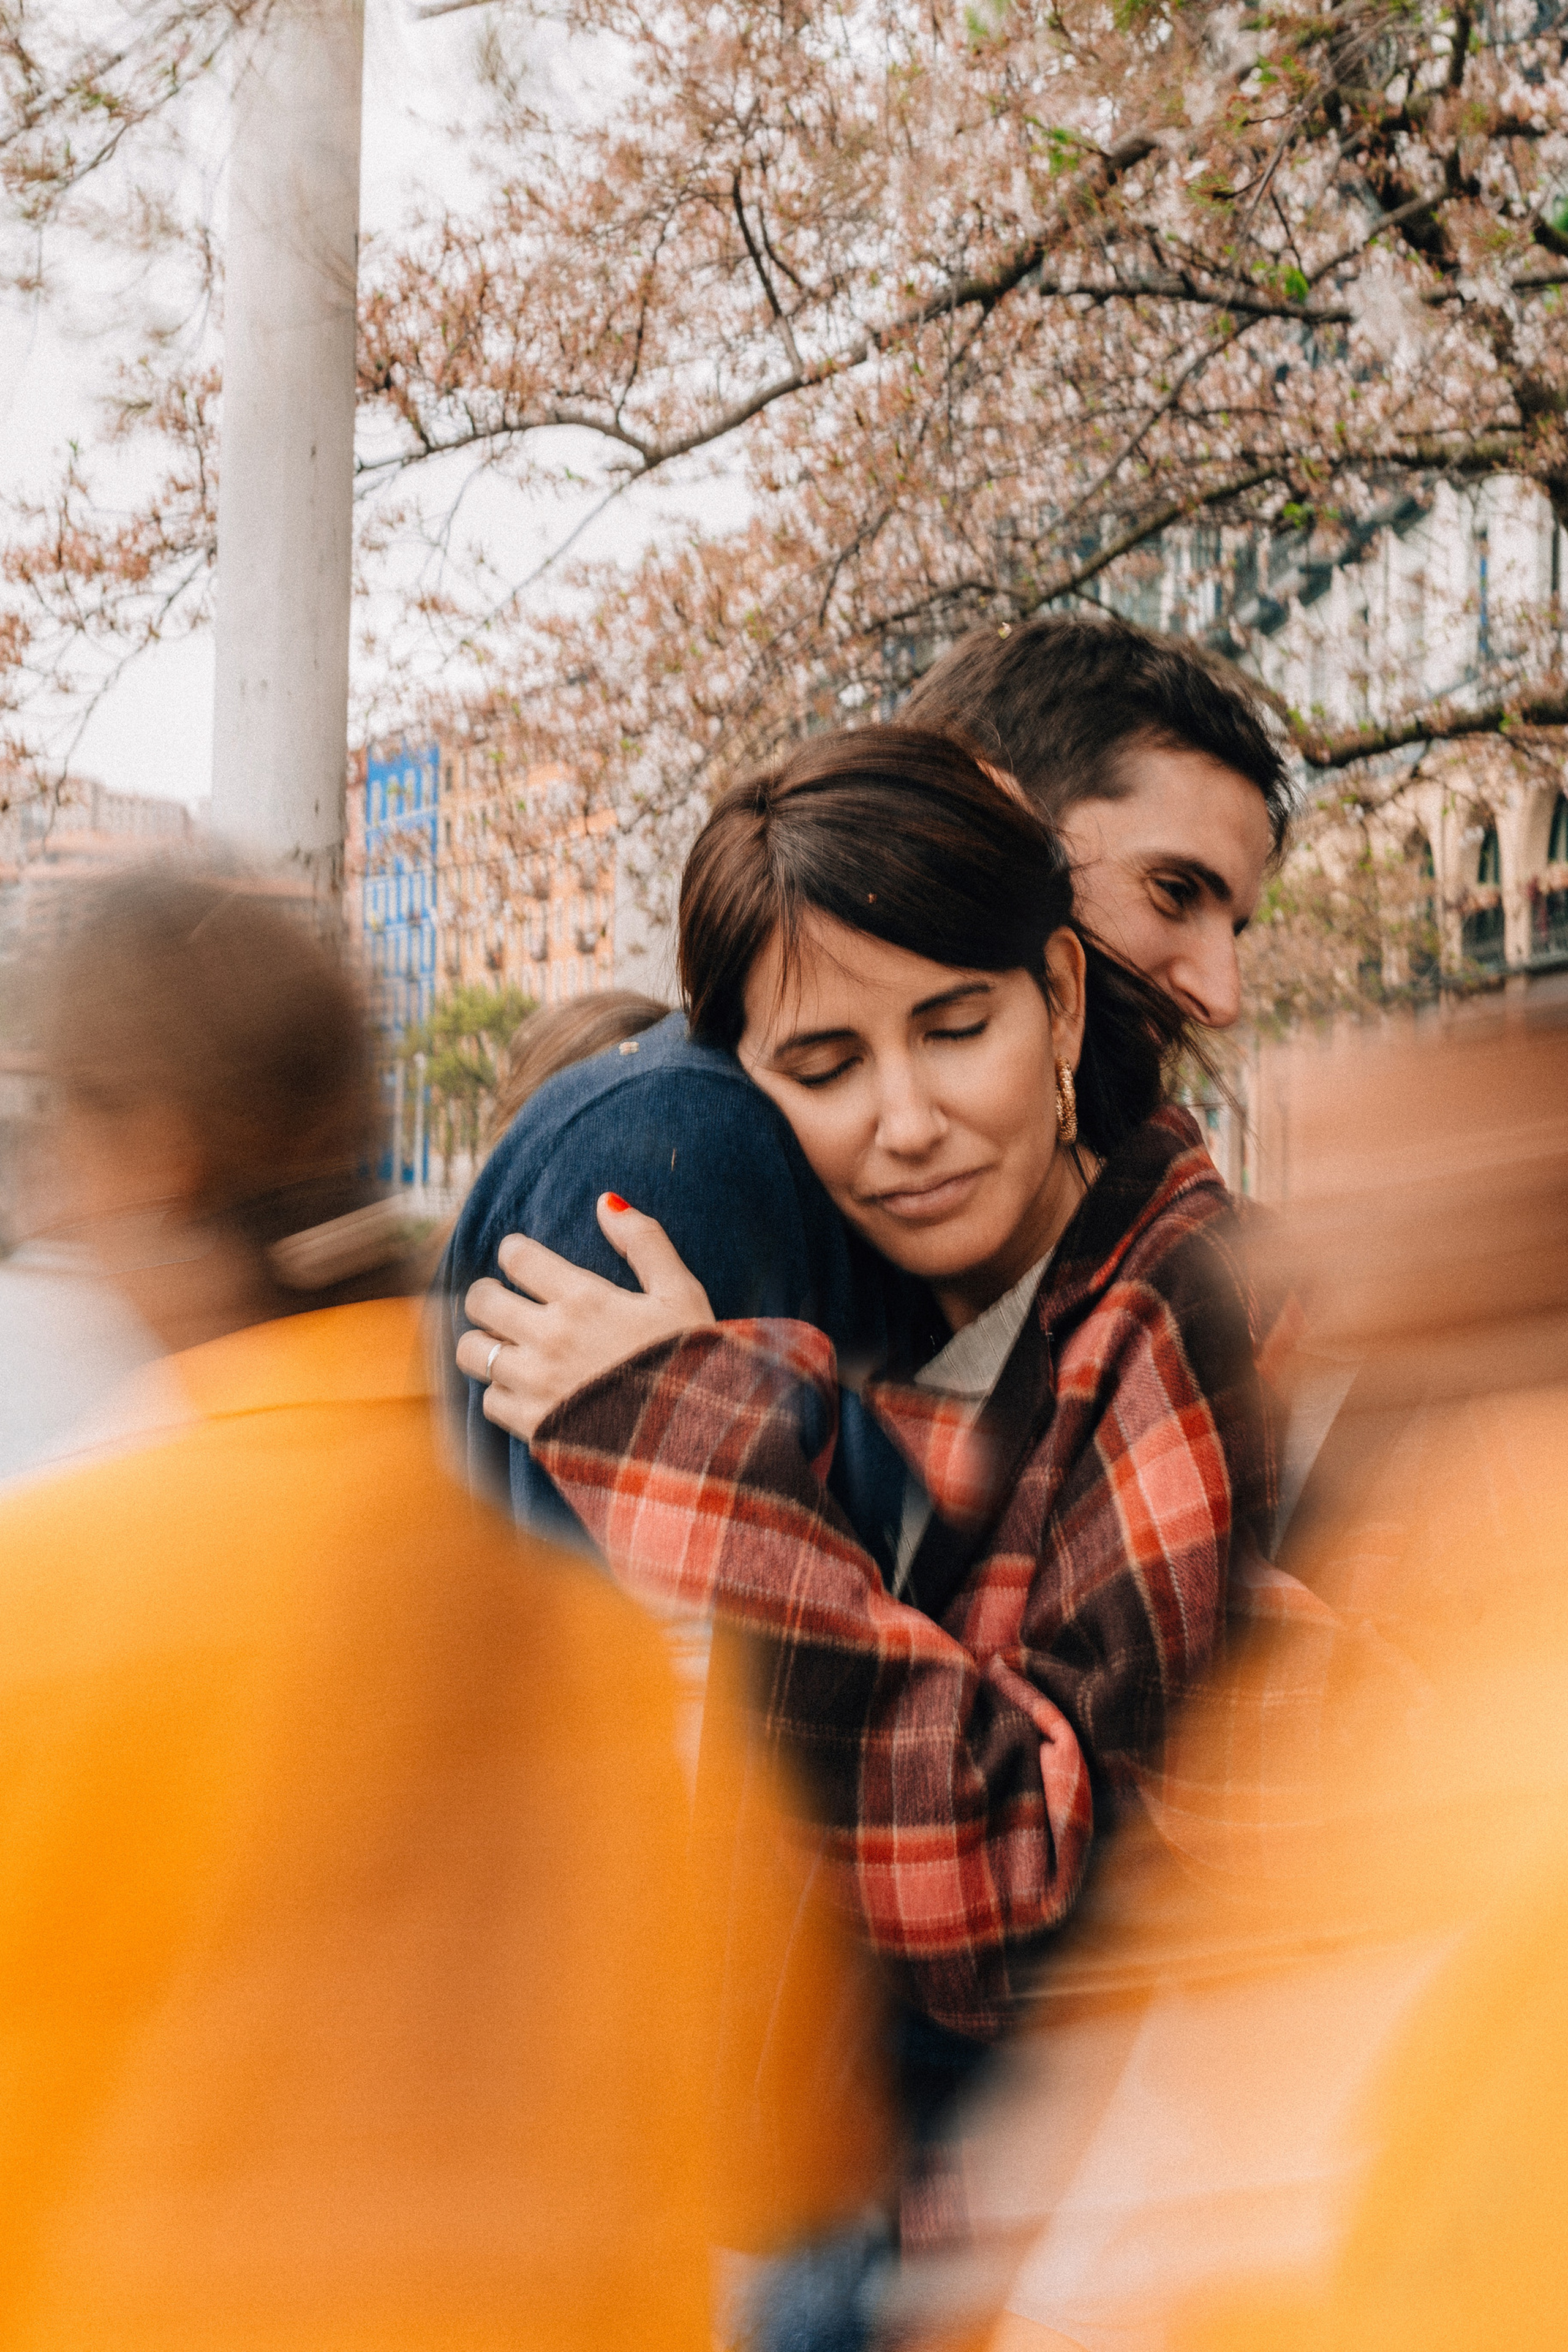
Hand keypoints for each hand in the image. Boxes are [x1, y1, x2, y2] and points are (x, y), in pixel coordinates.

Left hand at [455, 1193, 714, 1440]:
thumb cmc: (692, 1362)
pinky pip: (489, 1402)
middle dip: (488, 1295)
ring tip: (505, 1345)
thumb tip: (607, 1201)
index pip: (515, 1256)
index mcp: (584, 1298)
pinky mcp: (533, 1426)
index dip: (515, 1254)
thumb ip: (645, 1242)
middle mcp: (551, 1337)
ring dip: (484, 1344)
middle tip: (504, 1301)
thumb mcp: (682, 1293)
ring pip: (471, 1351)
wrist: (697, 1441)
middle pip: (480, 1300)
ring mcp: (536, 1383)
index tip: (523, 1263)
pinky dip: (501, 1393)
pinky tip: (523, 1389)